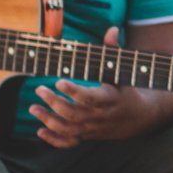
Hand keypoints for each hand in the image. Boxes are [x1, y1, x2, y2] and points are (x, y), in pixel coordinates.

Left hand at [30, 28, 153, 146]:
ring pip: (69, 129)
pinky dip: (54, 140)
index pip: (90, 98)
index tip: (58, 81)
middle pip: (74, 114)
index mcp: (110, 99)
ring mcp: (93, 128)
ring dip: (48, 120)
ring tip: (32, 108)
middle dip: (54, 103)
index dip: (73, 91)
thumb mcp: (122, 71)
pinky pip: (70, 143)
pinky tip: (40, 131)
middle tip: (39, 89)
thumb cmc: (127, 89)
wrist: (140, 118)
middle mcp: (100, 116)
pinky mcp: (89, 136)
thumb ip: (113, 51)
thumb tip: (111, 29)